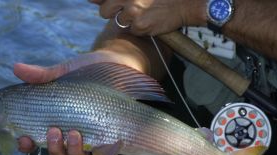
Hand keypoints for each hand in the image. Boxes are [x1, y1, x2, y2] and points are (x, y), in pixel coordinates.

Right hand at [14, 51, 128, 154]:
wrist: (119, 63)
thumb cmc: (88, 70)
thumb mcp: (64, 72)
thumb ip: (42, 75)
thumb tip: (16, 68)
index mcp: (55, 122)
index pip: (35, 141)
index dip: (27, 145)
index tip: (23, 138)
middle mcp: (70, 135)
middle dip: (53, 149)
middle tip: (53, 131)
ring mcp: (90, 139)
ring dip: (72, 151)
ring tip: (75, 133)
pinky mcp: (110, 139)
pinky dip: (99, 154)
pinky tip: (98, 144)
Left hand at [89, 0, 206, 35]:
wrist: (185, 3)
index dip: (95, 0)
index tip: (91, 0)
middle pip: (104, 11)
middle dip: (112, 13)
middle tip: (127, 11)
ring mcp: (133, 11)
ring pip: (119, 21)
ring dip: (128, 21)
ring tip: (143, 15)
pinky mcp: (139, 24)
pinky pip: (133, 31)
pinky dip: (140, 29)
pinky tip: (151, 22)